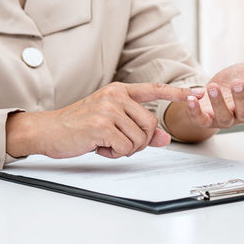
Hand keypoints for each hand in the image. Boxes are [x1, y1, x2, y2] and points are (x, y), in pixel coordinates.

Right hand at [6, 82, 202, 158]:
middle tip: (116, 142)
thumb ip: (140, 129)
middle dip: (139, 141)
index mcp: (119, 91)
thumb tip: (165, 139)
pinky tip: (99, 147)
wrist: (47, 131)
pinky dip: (114, 153)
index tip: (196, 92)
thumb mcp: (112, 124)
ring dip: (125, 149)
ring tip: (105, 143)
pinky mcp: (102, 125)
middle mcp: (116, 96)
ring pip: (139, 138)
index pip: (154, 89)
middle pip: (150, 124)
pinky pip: (126, 147)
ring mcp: (108, 109)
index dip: (177, 92)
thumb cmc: (79, 127)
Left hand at [189, 47, 243, 127]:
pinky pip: (202, 120)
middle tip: (237, 83)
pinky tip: (192, 98)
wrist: (215, 90)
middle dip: (242, 97)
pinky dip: (196, 111)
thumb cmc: (238, 81)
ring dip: (218, 103)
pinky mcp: (207, 119)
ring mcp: (225, 117)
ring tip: (213, 86)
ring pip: (225, 117)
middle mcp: (242, 112)